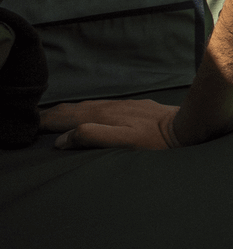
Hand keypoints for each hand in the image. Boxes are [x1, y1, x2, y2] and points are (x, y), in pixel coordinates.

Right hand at [39, 98, 182, 149]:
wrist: (185, 127)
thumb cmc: (156, 141)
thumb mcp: (123, 143)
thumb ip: (92, 137)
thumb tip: (62, 139)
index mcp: (103, 116)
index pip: (67, 117)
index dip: (47, 121)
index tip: (31, 125)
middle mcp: (111, 107)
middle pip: (75, 109)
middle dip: (53, 114)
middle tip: (35, 119)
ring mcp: (122, 106)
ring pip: (88, 106)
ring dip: (68, 110)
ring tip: (54, 115)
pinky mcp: (133, 108)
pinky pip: (101, 106)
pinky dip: (86, 109)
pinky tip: (87, 112)